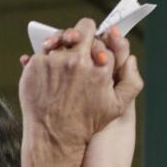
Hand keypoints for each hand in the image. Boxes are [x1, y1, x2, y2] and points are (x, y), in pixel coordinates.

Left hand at [18, 20, 139, 148]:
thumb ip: (131, 81)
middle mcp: (77, 61)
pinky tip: (48, 67)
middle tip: (79, 40)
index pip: (103, 38)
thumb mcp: (117, 107)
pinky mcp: (36, 64)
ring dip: (62, 42)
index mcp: (100, 67)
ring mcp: (54, 61)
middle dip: (82, 33)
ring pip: (60, 38)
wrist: (54, 137)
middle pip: (82, 29)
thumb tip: (130, 59)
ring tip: (61, 52)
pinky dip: (45, 56)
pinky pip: (42, 50)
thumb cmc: (86, 123)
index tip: (94, 47)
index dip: (100, 41)